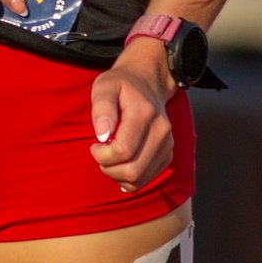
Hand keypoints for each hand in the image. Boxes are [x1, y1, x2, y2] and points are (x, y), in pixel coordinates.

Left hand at [89, 38, 176, 191]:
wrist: (148, 83)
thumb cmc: (121, 85)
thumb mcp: (105, 86)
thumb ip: (102, 108)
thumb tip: (102, 135)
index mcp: (145, 114)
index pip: (123, 150)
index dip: (102, 155)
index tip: (94, 145)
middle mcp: (161, 131)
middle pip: (133, 170)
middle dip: (109, 169)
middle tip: (100, 154)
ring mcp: (167, 144)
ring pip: (140, 179)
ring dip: (117, 176)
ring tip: (109, 159)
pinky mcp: (167, 154)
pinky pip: (146, 179)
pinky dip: (129, 178)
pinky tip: (120, 163)